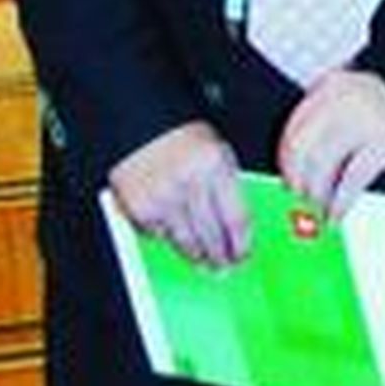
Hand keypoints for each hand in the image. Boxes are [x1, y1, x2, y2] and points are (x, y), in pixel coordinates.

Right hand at [108, 121, 249, 267]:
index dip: (242, 243)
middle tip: (224, 266)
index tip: (244, 254)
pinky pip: (160, 236)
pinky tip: (174, 236)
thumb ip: (227, 186)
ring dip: (198, 257)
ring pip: (187, 243)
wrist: (140, 119)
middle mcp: (190, 184)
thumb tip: (236, 226)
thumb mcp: (216, 150)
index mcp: (215, 166)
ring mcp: (163, 199)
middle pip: (213, 236)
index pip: (237, 219)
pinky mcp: (140, 209)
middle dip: (221, 256)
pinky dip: (168, 239)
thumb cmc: (181, 134)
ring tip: (203, 261)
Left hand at [277, 70, 384, 221]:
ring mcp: (366, 117)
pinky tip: (337, 213)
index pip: (294, 125)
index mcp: (333, 84)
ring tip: (320, 206)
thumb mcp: (355, 104)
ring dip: (317, 193)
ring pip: (322, 163)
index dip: (286, 159)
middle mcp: (345, 96)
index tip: (286, 179)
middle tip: (300, 197)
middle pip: (302, 145)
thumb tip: (296, 167)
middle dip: (296, 177)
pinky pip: (351, 180)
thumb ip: (326, 123)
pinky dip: (340, 202)